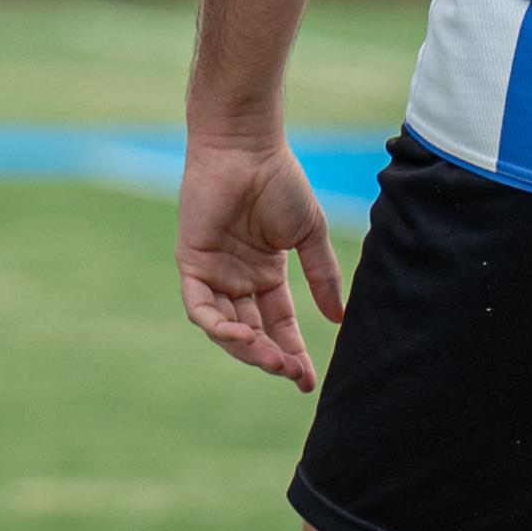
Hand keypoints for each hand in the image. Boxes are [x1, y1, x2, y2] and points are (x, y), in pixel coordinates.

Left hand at [176, 129, 341, 391]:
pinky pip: (201, 308)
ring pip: (226, 328)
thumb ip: (322, 276)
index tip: (307, 382)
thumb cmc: (279, 181)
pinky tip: (244, 337)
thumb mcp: (308, 234)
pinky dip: (219, 327)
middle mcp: (237, 280)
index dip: (293, 352)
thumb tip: (339, 318)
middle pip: (253, 333)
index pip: (279, 325)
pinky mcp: (192, 264)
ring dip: (248, 349)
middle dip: (272, 357)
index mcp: (265, 274)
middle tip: (292, 373)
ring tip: (273, 359)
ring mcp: (214, 274)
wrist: (247, 148)